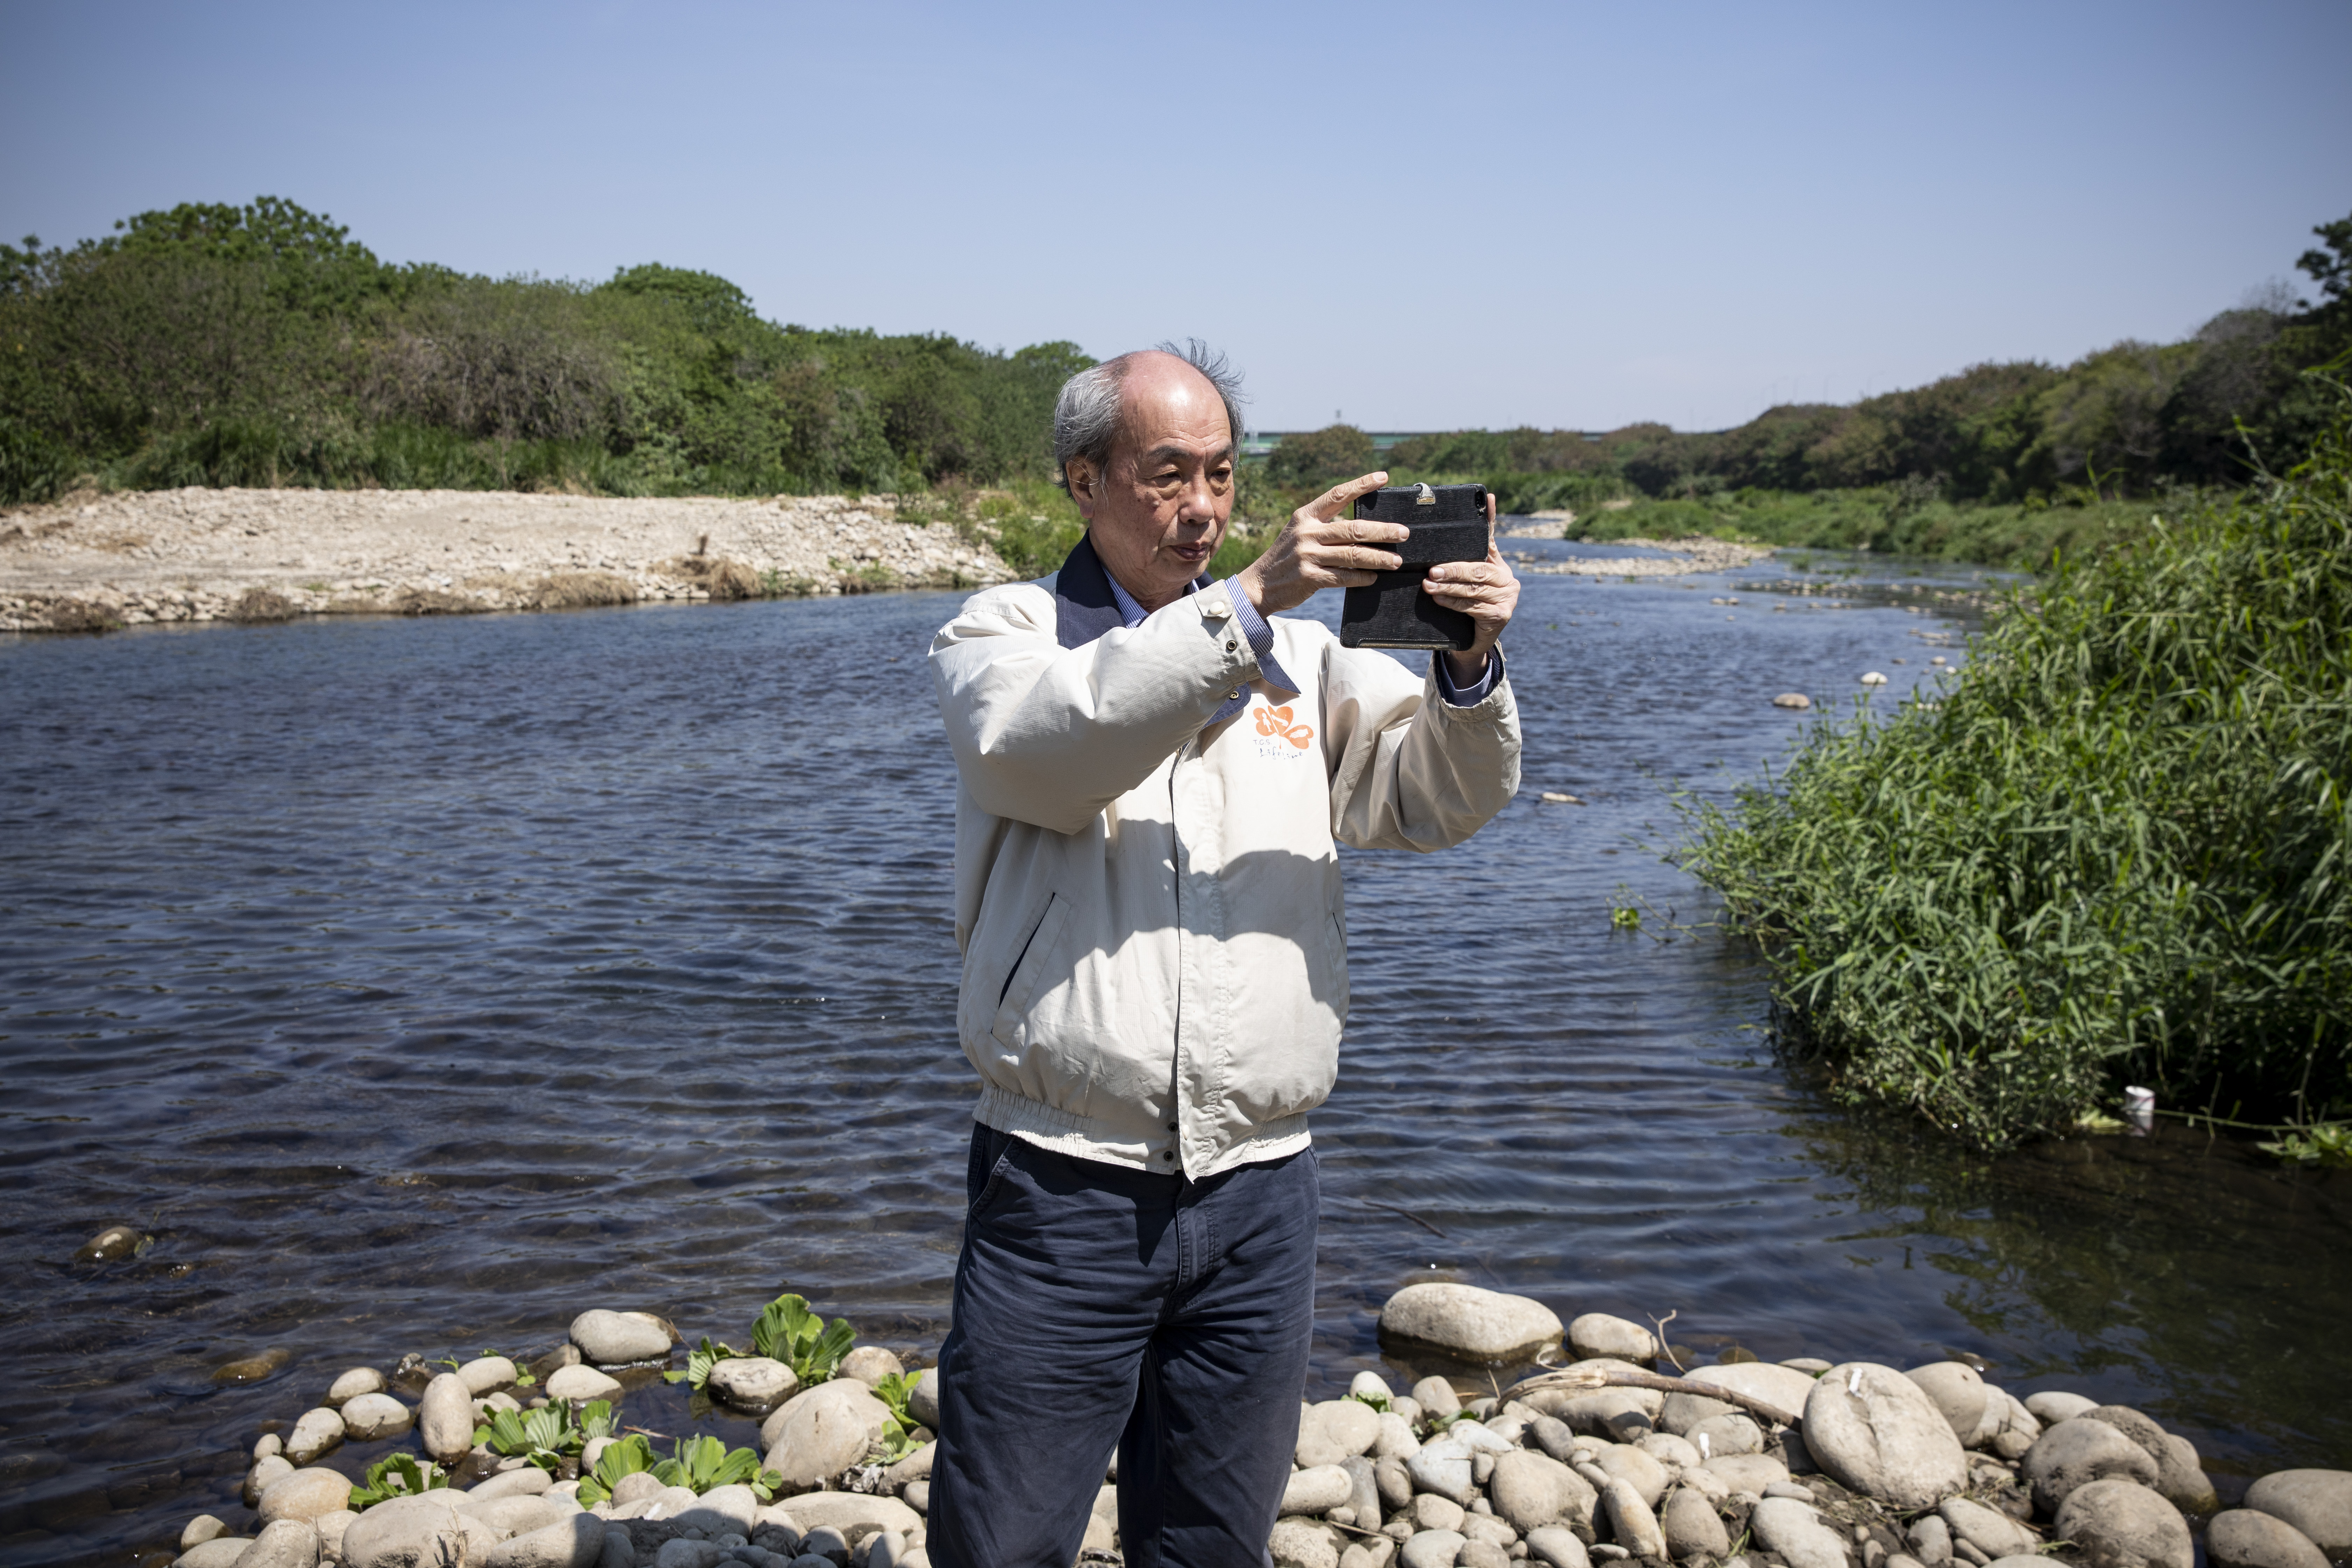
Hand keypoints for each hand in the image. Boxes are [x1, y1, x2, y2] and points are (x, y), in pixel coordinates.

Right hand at [1233, 471, 1405, 616]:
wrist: (1258, 585)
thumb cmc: (1286, 558)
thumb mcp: (1298, 533)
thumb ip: (1324, 526)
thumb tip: (1363, 526)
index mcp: (1305, 516)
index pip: (1337, 494)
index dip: (1362, 484)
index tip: (1383, 477)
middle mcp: (1306, 533)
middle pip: (1353, 528)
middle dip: (1383, 531)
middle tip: (1403, 533)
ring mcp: (1307, 555)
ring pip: (1353, 554)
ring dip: (1379, 558)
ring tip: (1396, 561)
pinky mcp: (1310, 578)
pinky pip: (1344, 577)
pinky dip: (1362, 577)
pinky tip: (1374, 577)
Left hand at [1425, 491, 1517, 683]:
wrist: (1474, 640)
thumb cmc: (1465, 604)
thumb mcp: (1463, 582)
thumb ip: (1459, 560)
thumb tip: (1439, 535)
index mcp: (1497, 564)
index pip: (1491, 538)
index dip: (1490, 518)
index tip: (1489, 498)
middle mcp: (1507, 578)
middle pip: (1478, 570)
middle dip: (1454, 569)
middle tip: (1432, 570)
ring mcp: (1507, 597)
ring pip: (1474, 589)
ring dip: (1449, 587)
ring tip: (1429, 585)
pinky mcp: (1501, 615)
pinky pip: (1473, 607)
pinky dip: (1454, 603)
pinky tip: (1439, 599)